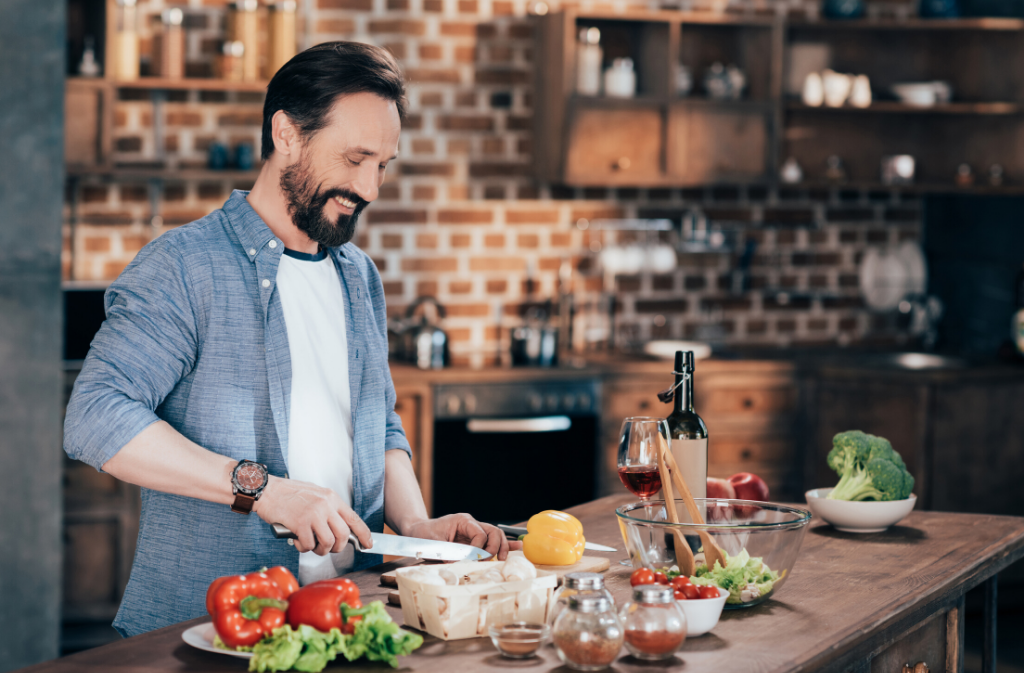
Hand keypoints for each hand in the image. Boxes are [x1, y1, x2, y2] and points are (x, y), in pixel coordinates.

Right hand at [254, 476, 371, 555]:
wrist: (266, 490)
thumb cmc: (288, 493)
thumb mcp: (315, 495)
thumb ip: (328, 509)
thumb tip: (339, 527)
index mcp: (331, 497)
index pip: (354, 518)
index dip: (364, 534)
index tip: (368, 544)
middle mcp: (326, 505)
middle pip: (343, 535)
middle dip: (337, 547)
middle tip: (328, 548)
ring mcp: (314, 514)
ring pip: (328, 543)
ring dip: (320, 550)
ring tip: (310, 545)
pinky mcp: (300, 524)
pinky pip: (309, 545)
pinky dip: (303, 547)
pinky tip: (298, 541)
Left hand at [402, 514, 521, 560]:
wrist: (418, 532)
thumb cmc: (424, 535)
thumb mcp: (434, 544)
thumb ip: (450, 553)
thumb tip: (463, 564)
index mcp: (463, 521)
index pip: (480, 533)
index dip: (479, 548)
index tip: (473, 559)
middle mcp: (472, 524)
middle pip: (493, 532)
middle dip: (495, 546)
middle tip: (491, 559)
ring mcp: (474, 531)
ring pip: (495, 535)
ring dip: (501, 546)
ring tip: (504, 558)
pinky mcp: (474, 540)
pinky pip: (491, 540)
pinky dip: (504, 545)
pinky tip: (517, 547)